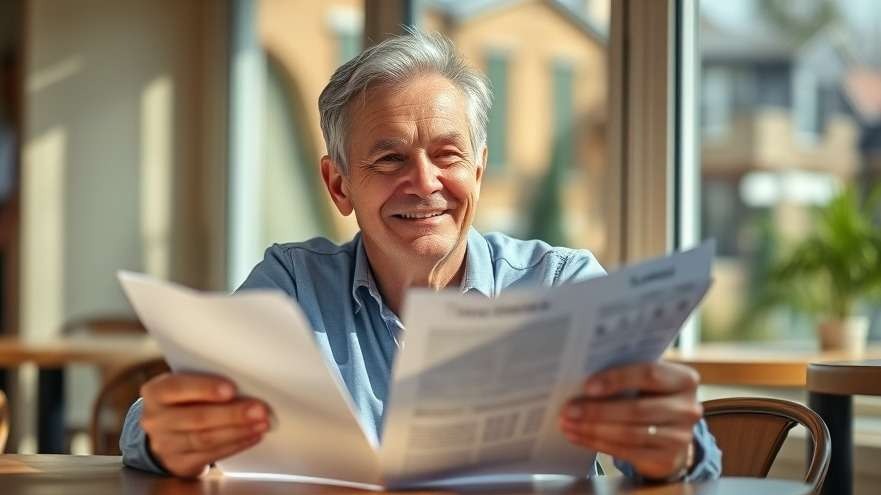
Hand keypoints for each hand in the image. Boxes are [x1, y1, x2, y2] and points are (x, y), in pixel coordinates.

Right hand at [139, 373, 269, 477]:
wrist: (167, 431)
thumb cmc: (185, 400)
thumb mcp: (187, 385)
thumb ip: (207, 382)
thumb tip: (247, 383)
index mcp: (156, 392)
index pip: (178, 387)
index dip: (206, 388)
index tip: (232, 389)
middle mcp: (156, 419)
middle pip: (197, 417)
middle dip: (232, 414)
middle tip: (260, 409)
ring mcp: (165, 444)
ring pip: (205, 439)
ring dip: (238, 431)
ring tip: (262, 423)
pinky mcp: (179, 463)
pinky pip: (210, 455)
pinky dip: (235, 445)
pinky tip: (252, 436)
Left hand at [558, 361, 701, 479]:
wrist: (671, 435)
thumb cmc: (649, 398)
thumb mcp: (646, 383)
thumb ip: (624, 375)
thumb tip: (579, 376)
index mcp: (684, 379)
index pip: (649, 374)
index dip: (617, 379)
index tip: (588, 386)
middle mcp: (688, 408)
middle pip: (637, 409)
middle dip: (598, 410)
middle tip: (568, 409)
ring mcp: (680, 437)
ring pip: (630, 433)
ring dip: (593, 429)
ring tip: (568, 424)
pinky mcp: (667, 459)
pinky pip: (627, 452)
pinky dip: (597, 443)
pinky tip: (578, 436)